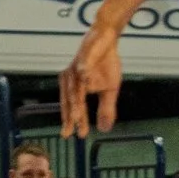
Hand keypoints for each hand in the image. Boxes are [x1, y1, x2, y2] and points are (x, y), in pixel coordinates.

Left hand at [60, 22, 122, 138]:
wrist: (106, 41)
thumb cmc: (104, 65)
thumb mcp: (108, 90)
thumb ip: (106, 109)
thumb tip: (104, 129)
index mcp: (76, 88)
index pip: (76, 108)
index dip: (77, 122)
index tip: (79, 136)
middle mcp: (72, 79)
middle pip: (70, 100)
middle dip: (71, 116)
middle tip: (70, 131)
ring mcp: (77, 68)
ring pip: (75, 87)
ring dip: (75, 101)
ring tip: (76, 115)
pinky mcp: (84, 57)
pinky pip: (83, 66)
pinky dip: (83, 72)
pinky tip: (85, 77)